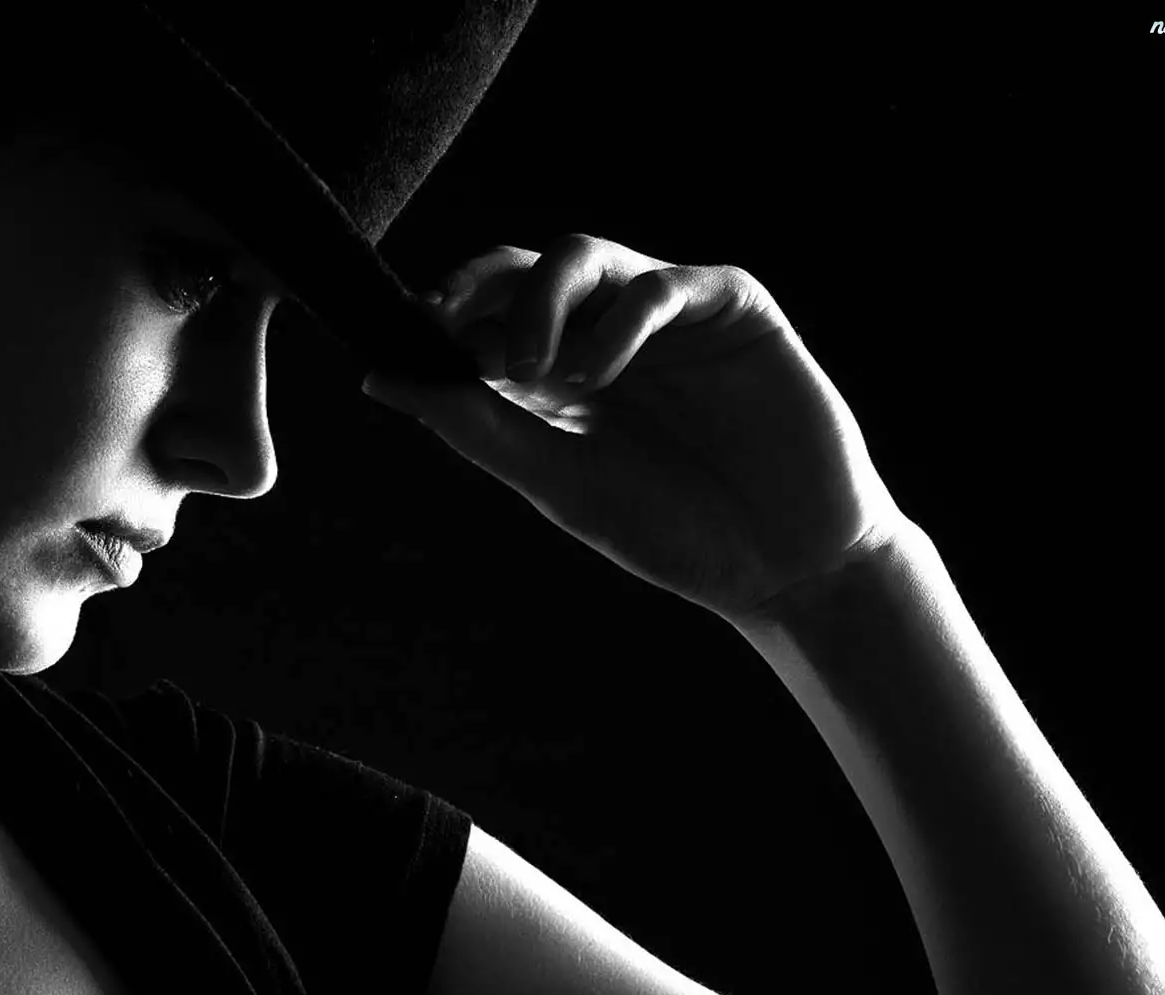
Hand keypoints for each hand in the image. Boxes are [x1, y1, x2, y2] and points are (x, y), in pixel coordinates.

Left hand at [362, 235, 910, 623]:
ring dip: (540, 299)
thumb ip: (476, 426)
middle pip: (523, 269)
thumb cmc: (673, 532)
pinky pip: (662, 283)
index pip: (482, 316)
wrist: (784, 568)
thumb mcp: (558, 482)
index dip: (438, 316)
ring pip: (584, 255)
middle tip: (445, 325)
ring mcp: (666, 315)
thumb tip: (379, 379)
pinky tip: (597, 374)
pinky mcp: (730, 305)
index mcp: (556, 375)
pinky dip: (618, 320)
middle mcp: (604, 332)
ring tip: (529, 365)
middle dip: (476, 287)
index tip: (399, 335)